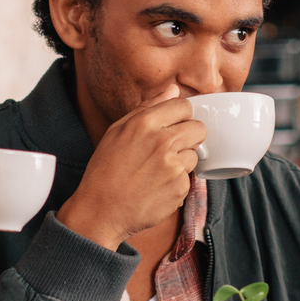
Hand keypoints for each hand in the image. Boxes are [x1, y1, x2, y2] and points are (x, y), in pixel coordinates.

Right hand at [58, 88, 206, 251]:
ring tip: (158, 171)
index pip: (185, 106)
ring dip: (182, 161)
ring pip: (195, 154)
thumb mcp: (117, 131)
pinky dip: (177, 183)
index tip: (174, 126)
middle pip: (199, 128)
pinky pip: (189, 179)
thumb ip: (148, 108)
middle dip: (189, 136)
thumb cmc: (105, 170)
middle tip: (171, 149)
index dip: (181, 116)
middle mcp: (163, 142)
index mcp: (146, 123)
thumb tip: (173, 90)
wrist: (100, 211)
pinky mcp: (180, 188)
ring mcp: (174, 166)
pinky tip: (158, 187)